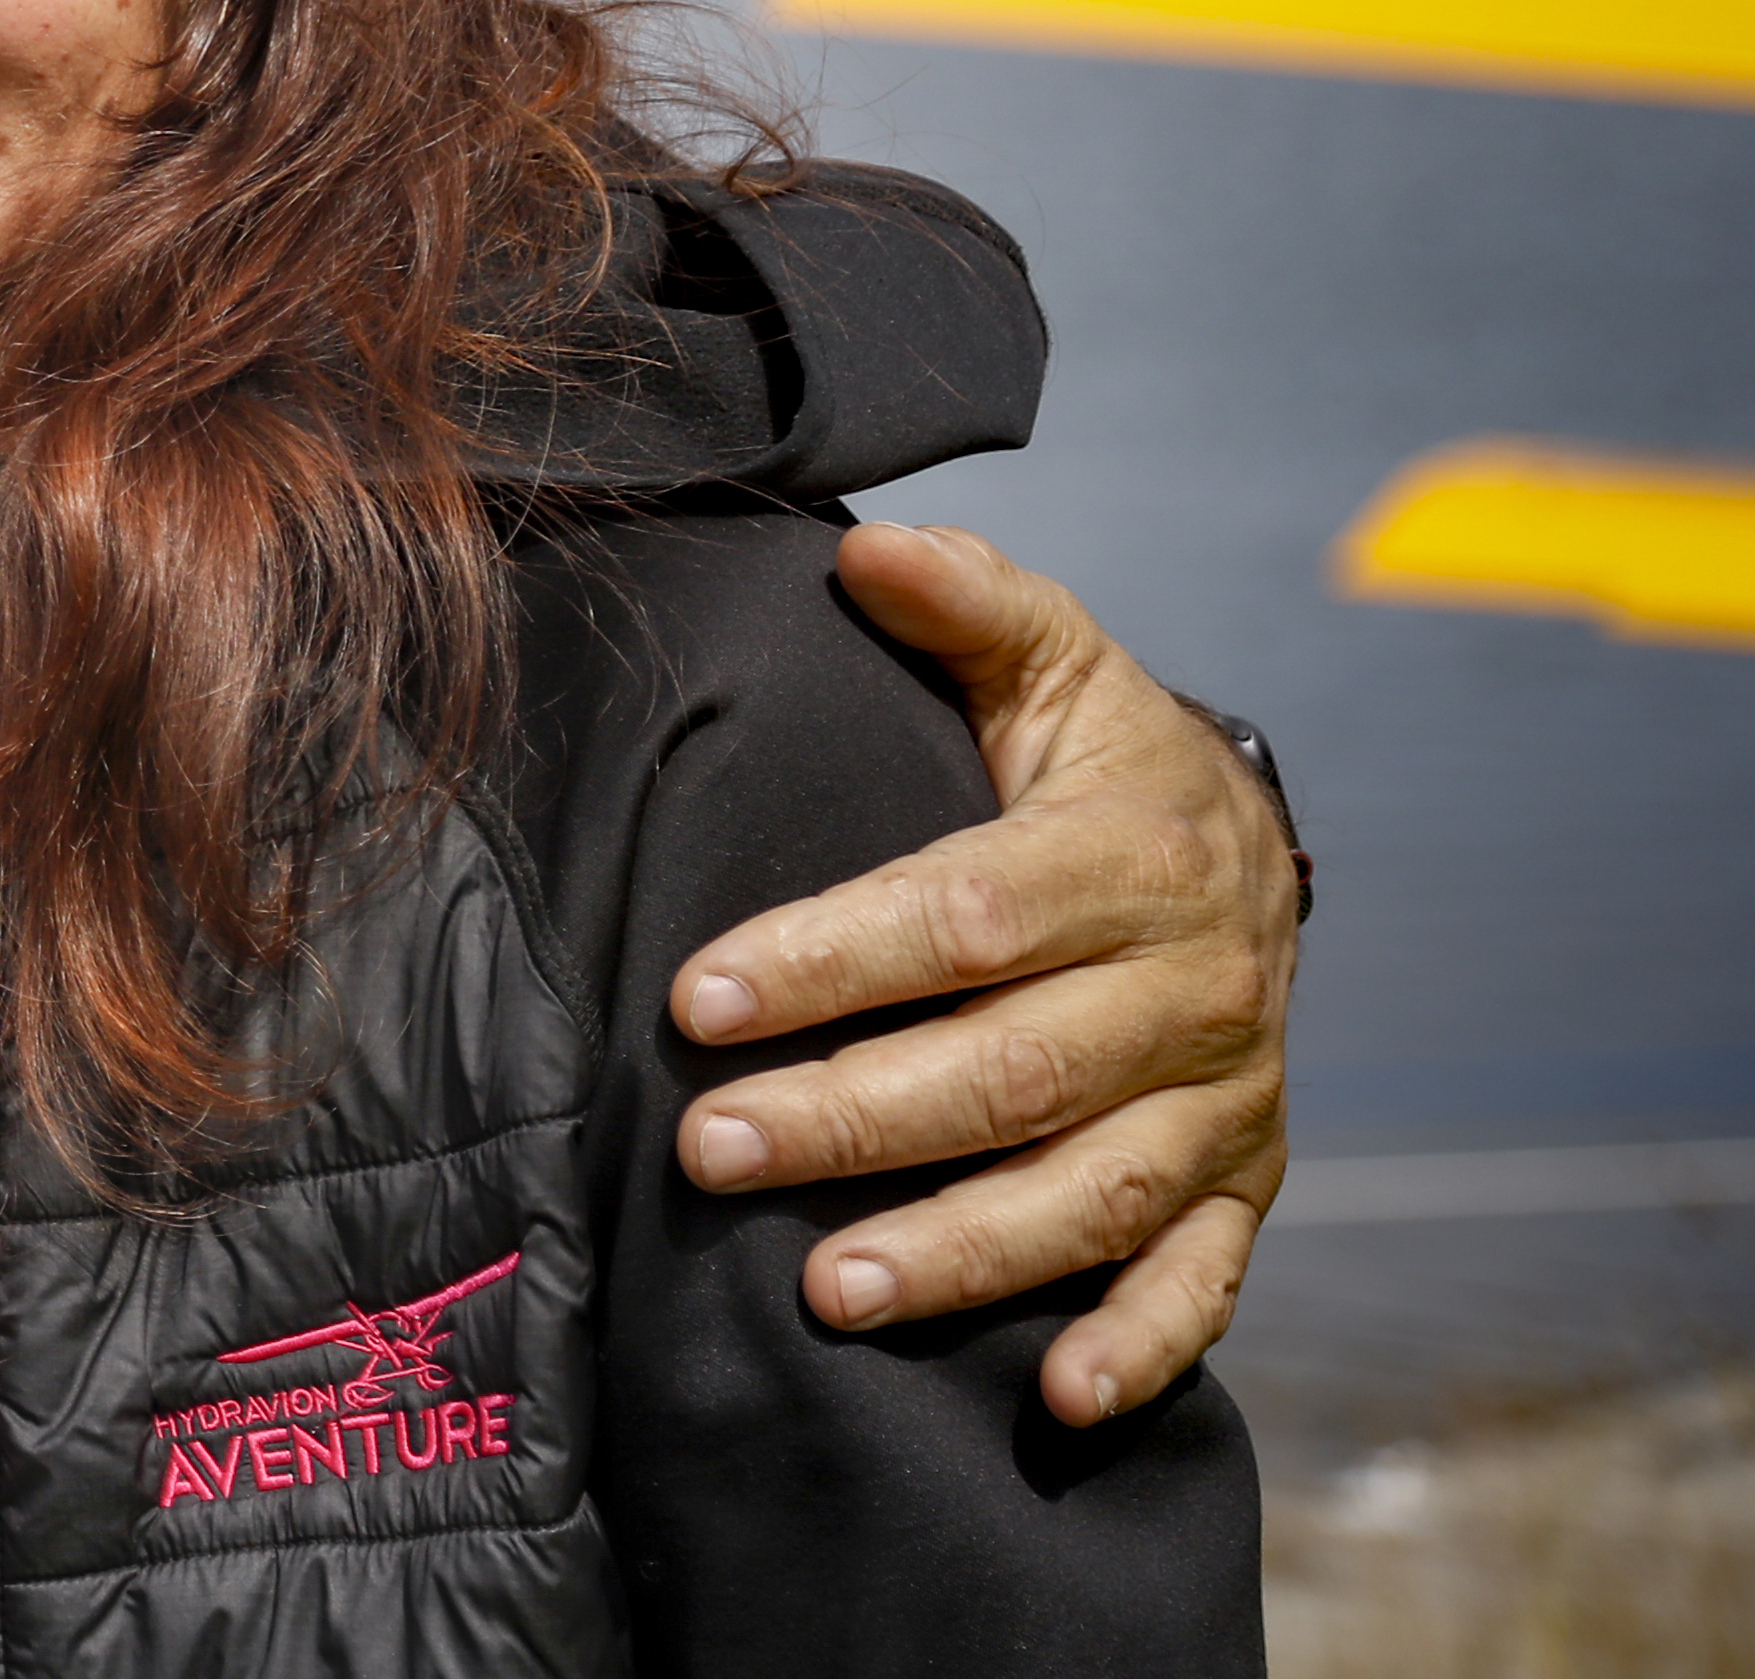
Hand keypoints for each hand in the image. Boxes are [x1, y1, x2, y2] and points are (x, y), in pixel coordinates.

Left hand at [663, 520, 1298, 1425]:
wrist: (1248, 848)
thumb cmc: (1098, 756)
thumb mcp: (1049, 657)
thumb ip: (964, 603)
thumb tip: (864, 552)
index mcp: (1134, 856)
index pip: (965, 916)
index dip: (831, 957)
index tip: (698, 997)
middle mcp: (1192, 989)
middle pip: (1011, 1071)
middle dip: (852, 1117)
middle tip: (709, 1150)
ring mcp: (1225, 1100)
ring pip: (1091, 1192)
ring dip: (960, 1250)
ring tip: (825, 1291)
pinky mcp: (1245, 1183)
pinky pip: (1202, 1278)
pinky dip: (1142, 1345)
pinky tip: (1053, 1395)